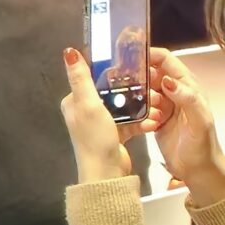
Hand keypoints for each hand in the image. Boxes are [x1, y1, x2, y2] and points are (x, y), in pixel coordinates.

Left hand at [59, 48, 148, 184]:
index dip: (110, 69)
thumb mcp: (88, 104)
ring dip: (140, 105)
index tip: (130, 63)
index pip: (92, 77)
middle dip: (131, 88)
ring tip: (155, 104)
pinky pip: (131, 121)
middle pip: (111, 90)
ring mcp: (102, 122)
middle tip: (149, 84)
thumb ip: (81, 78)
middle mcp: (87, 110)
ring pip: (124, 105)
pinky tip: (153, 120)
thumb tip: (69, 51)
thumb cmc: (94, 138)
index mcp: (75, 101)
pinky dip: (142, 120)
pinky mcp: (116, 133)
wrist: (106, 173)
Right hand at [145, 47, 224, 206]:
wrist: (199, 171)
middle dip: (139, 75)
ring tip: (132, 103)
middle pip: (153, 74)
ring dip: (138, 96)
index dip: (151, 54)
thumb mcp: (199, 120)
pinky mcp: (156, 120)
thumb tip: (167, 80)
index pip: (168, 61)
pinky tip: (139, 119)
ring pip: (145, 91)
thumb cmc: (202, 146)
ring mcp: (165, 107)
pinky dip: (139, 111)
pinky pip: (142, 108)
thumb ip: (187, 98)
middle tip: (123, 80)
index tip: (131, 55)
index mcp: (188, 87)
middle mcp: (176, 93)